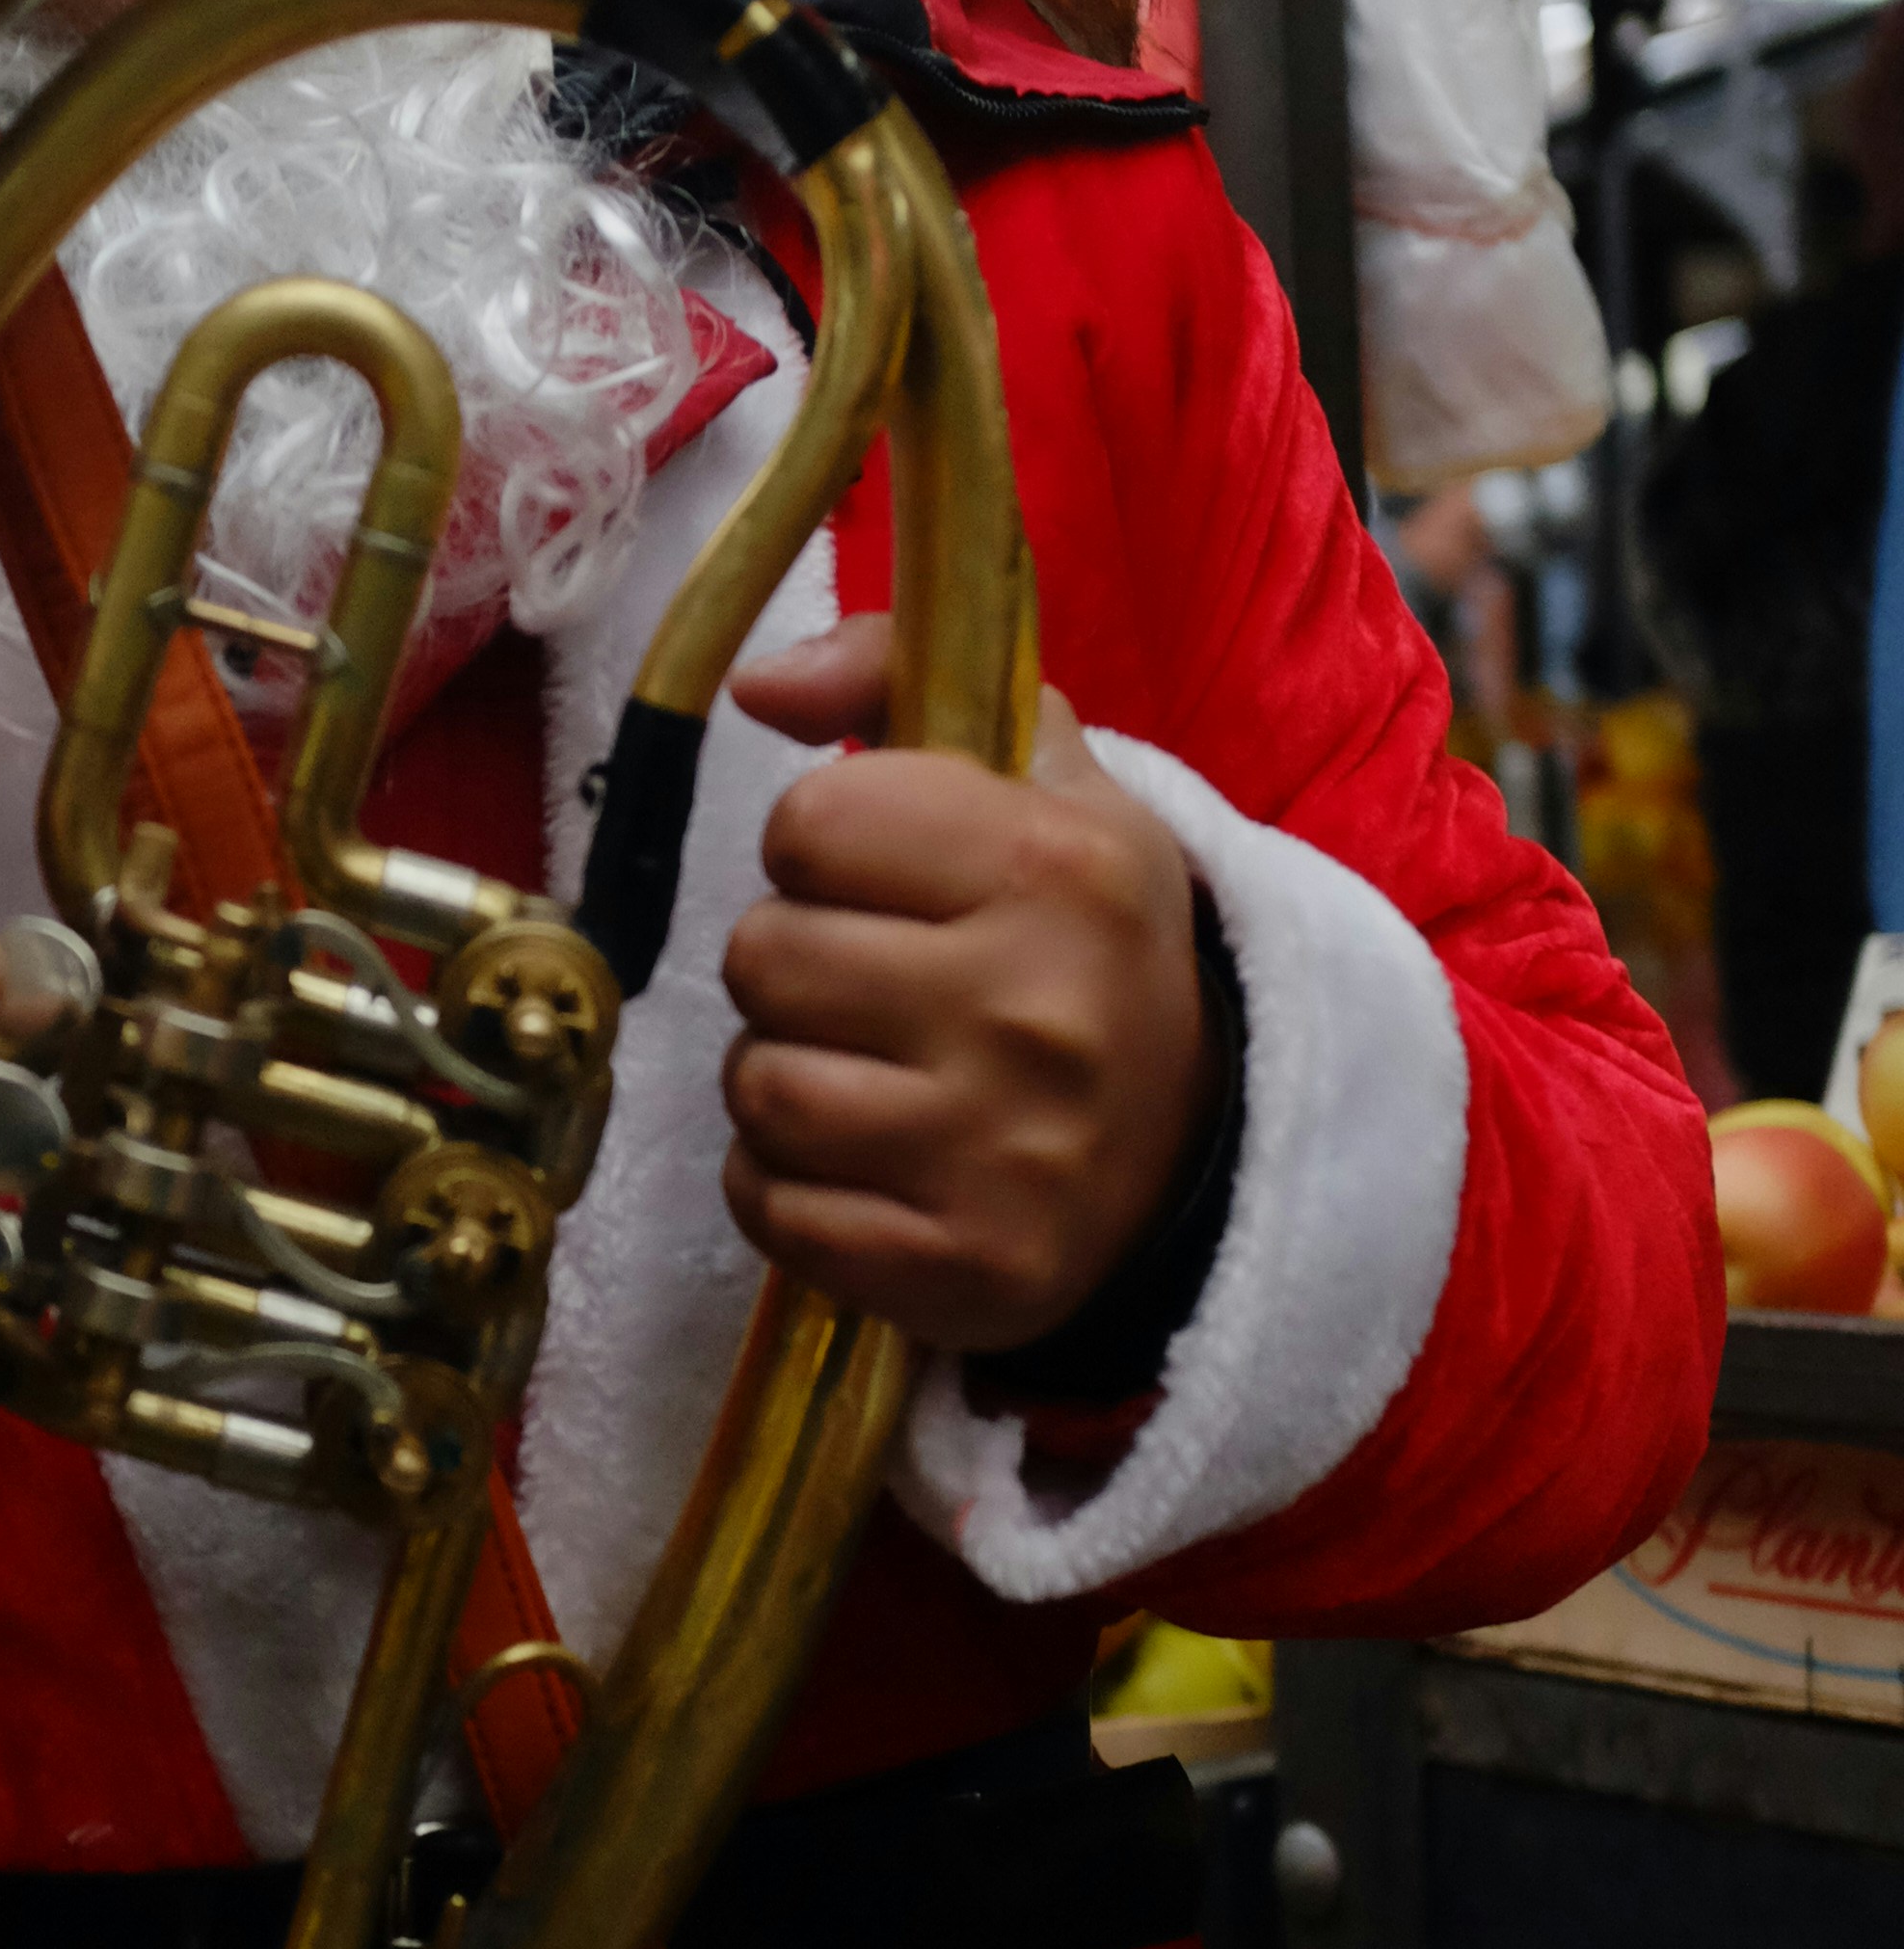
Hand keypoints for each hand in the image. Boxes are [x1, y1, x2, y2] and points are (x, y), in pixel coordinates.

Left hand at [719, 613, 1213, 1352]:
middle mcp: (1039, 1012)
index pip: (811, 824)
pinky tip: (865, 1166)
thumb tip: (757, 681)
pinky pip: (773, 1212)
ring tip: (866, 1074)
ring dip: (781, 1079)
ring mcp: (1004, 1158)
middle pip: (764, 958)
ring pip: (759, 1091)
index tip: (885, 881)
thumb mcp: (1036, 777)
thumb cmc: (1080, 941)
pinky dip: (788, 1191)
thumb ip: (891, 676)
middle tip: (875, 988)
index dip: (824, 848)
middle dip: (795, 966)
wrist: (1191, 1149)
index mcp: (1061, 867)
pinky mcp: (964, 1272)